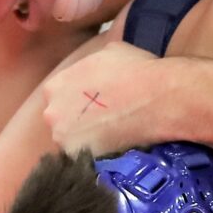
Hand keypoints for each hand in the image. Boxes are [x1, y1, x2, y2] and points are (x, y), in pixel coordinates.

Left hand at [39, 42, 178, 157]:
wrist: (159, 98)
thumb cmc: (136, 70)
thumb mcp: (109, 52)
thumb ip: (91, 64)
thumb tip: (98, 71)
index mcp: (55, 86)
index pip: (59, 97)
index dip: (78, 101)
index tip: (96, 104)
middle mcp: (53, 114)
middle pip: (62, 121)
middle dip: (79, 122)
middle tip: (105, 120)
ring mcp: (65, 139)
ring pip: (73, 142)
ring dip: (88, 141)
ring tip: (113, 136)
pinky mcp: (83, 158)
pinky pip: (88, 159)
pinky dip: (100, 155)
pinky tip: (117, 147)